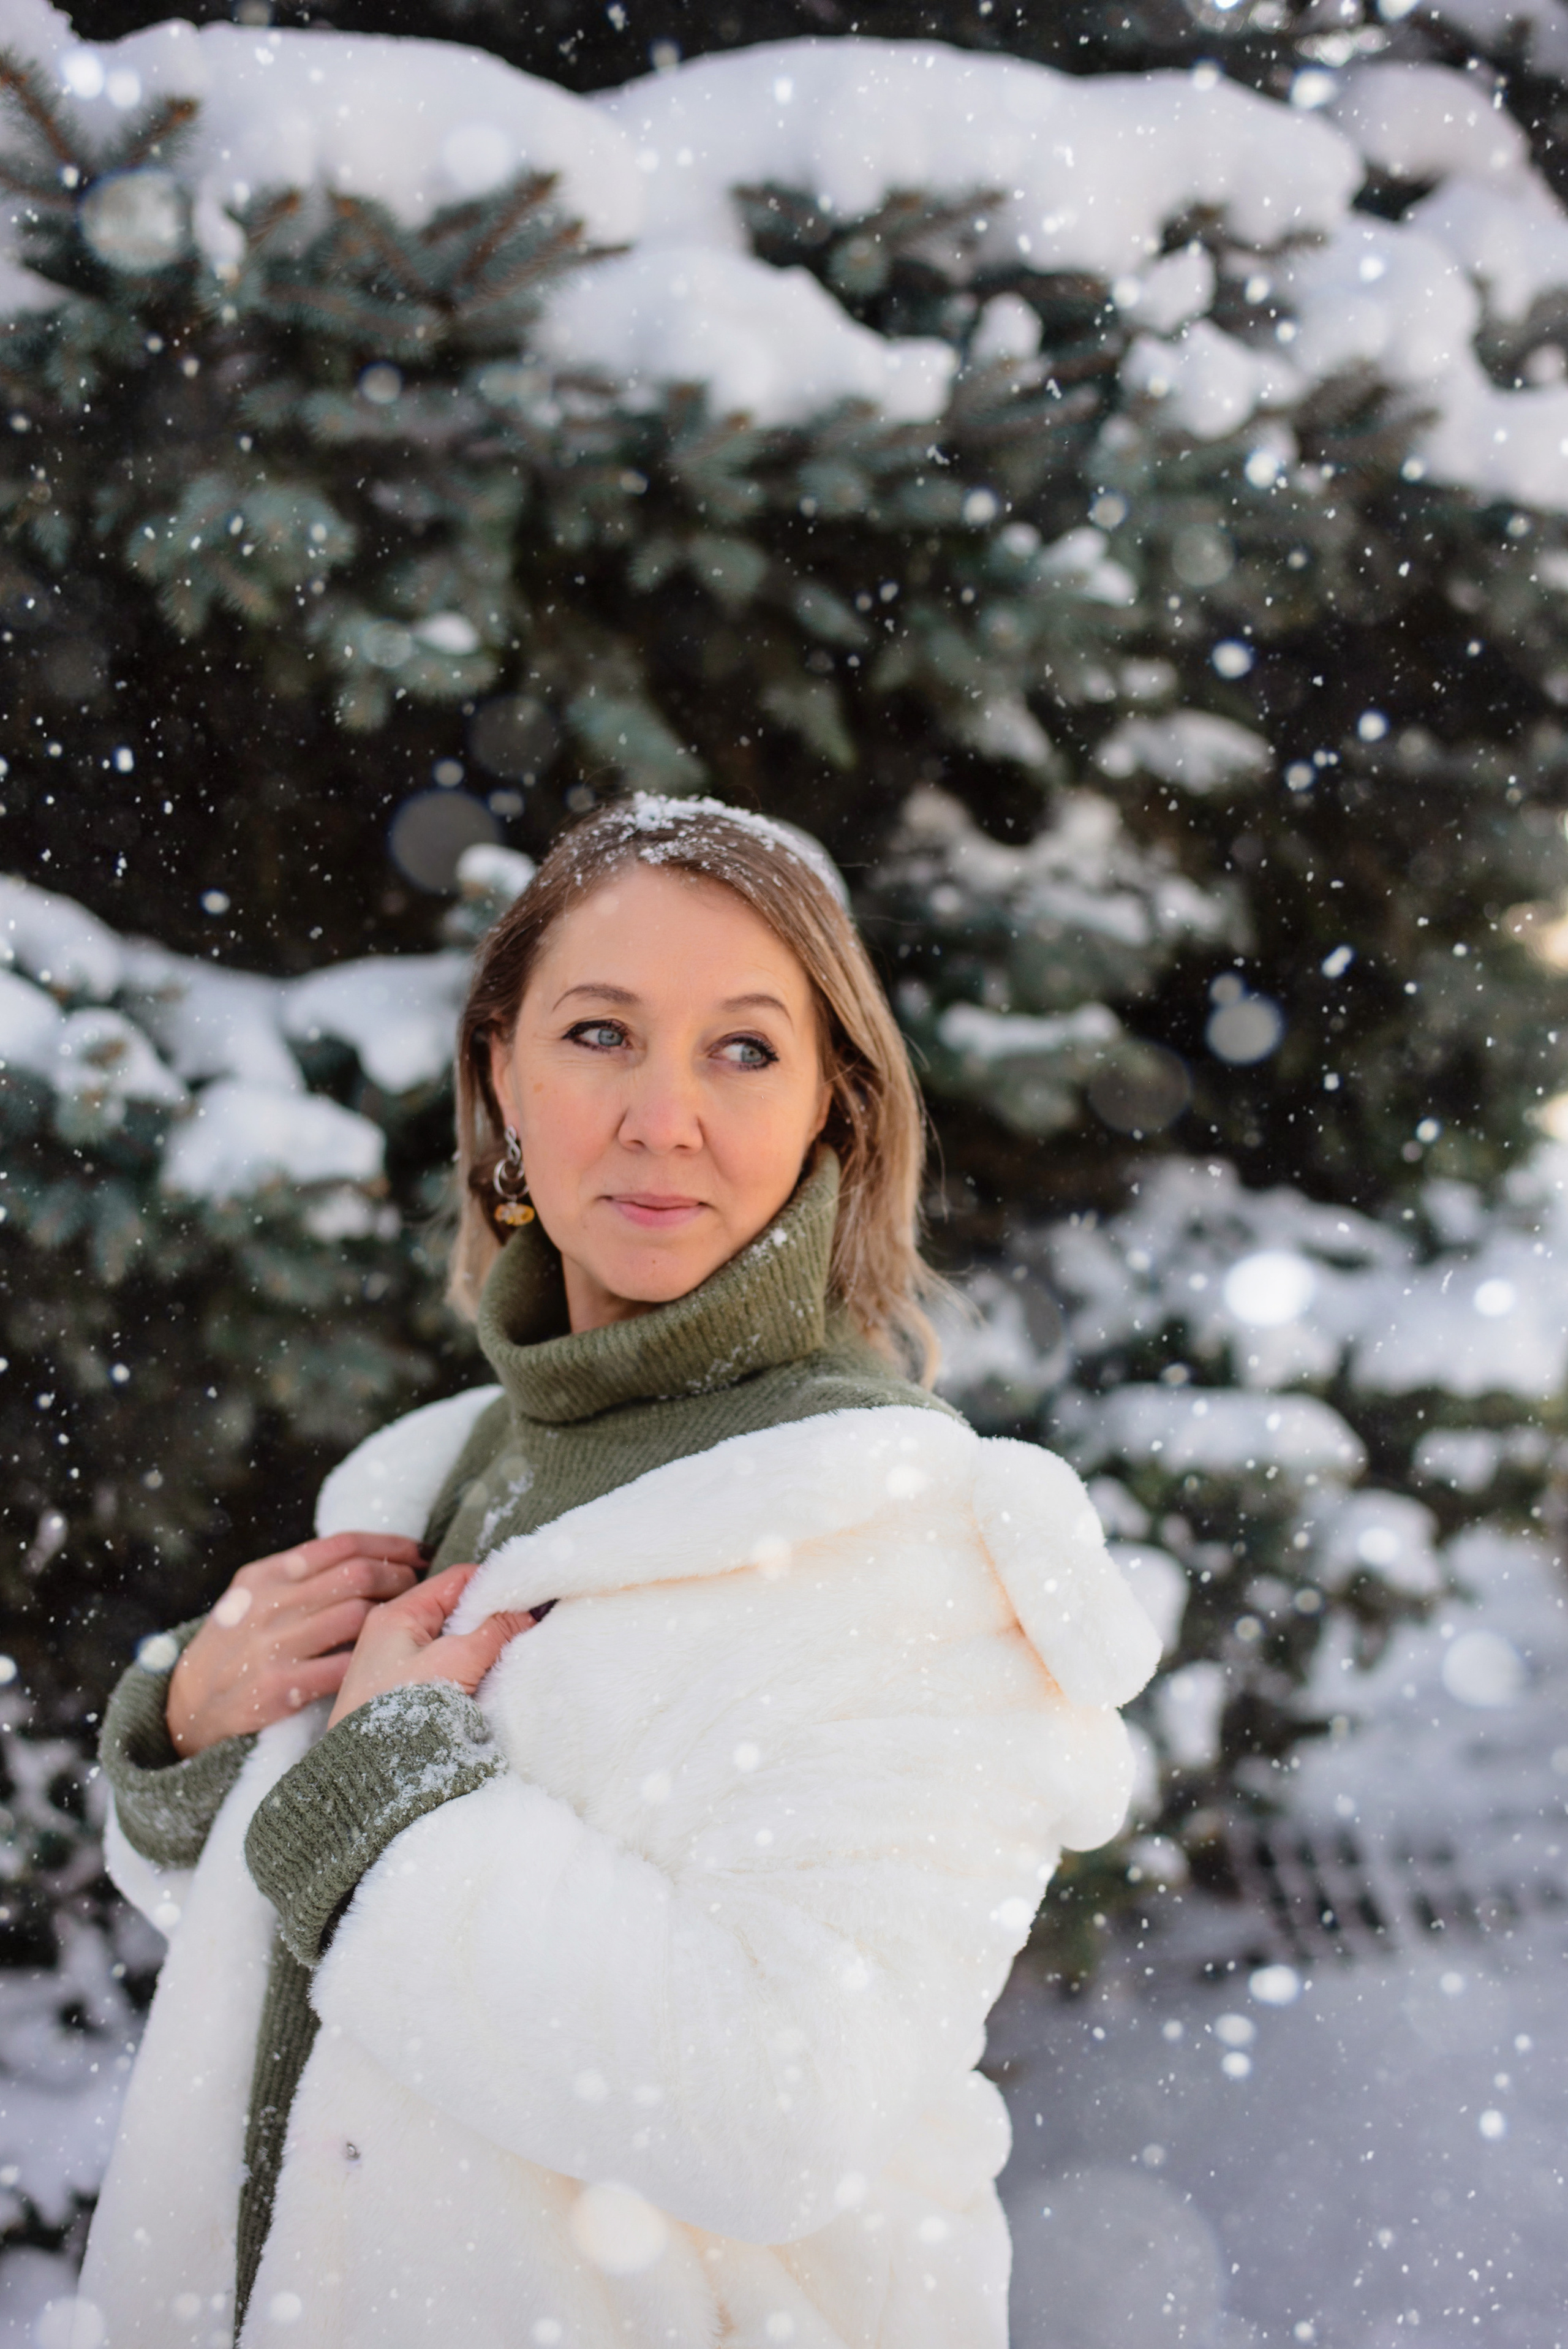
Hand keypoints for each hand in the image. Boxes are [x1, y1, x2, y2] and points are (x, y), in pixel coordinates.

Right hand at [167, 1533, 425, 1757]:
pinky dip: (370, 1660)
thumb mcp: (254, 1598)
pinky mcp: (279, 1688)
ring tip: (413, 1620)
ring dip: (395, 1616)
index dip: (391, 1545)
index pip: (342, 1545)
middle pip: (357, 1576)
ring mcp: (272, 1647)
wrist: (188, 1707)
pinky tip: (387, 1660)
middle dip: (401, 1577)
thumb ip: (300, 1576)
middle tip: (423, 1586)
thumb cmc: (237, 1645)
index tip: (420, 1552)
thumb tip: (369, 1555)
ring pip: (357, 1617)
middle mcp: (268, 1605)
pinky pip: (343, 1666)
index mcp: (265, 1575)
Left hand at [326, 1563, 536, 1730]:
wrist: (370, 1775)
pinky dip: (471, 1665)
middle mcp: (395, 1632)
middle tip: (527, 1624)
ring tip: (514, 1649)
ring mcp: (400, 1662)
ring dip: (483, 1643)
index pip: (456, 1580)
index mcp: (397, 1614)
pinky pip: (447, 1664)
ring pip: (454, 1637)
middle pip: (456, 1608)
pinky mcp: (407, 1689)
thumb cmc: (400, 1711)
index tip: (529, 1595)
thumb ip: (494, 1631)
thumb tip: (525, 1611)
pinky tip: (491, 1674)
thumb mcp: (455, 1662)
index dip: (495, 1584)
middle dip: (492, 1615)